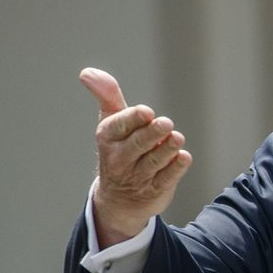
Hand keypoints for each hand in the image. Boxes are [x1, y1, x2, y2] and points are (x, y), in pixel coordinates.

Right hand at [79, 68, 191, 246]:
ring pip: (154, 161)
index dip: (132, 119)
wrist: (119, 200)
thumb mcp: (111, 122)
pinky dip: (176, 169)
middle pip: (138, 144)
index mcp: (108, 138)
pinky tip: (184, 158)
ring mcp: (138, 176)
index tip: (146, 112)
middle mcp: (120, 158)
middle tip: (166, 123)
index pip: (118, 127)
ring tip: (177, 138)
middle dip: (152, 133)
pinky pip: (166, 179)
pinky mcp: (155, 190)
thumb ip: (107, 96)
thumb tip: (87, 73)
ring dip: (167, 149)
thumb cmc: (119, 149)